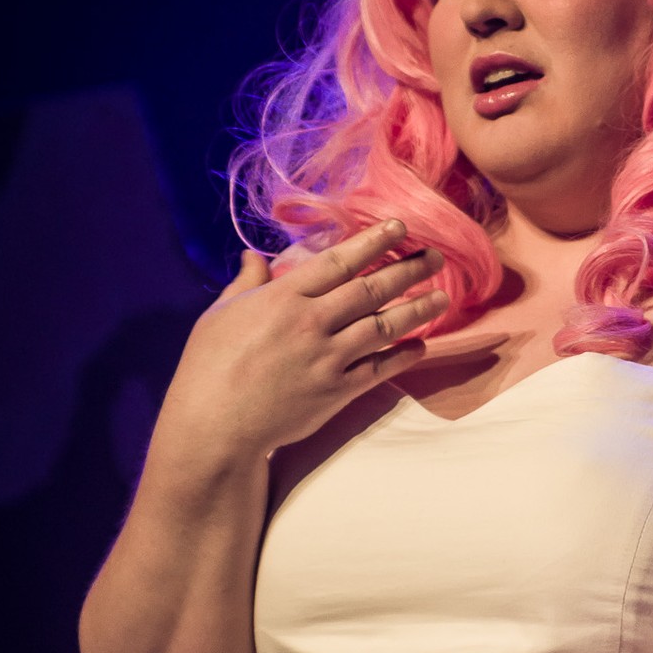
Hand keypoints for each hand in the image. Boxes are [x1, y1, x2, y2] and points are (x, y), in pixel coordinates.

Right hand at [158, 220, 447, 463]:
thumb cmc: (209, 367)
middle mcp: (312, 323)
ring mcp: (328, 358)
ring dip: (417, 310)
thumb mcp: (220, 315)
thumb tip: (254, 256)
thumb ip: (245, 283)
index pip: (339, 262)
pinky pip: (379, 369)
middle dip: (407, 270)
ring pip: (383, 327)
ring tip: (443, 297)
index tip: (400, 226)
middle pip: (370, 289)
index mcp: (284, 298)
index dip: (373, 242)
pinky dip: (403, 356)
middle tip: (436, 255)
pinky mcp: (336, 391)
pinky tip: (422, 346)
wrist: (216, 425)